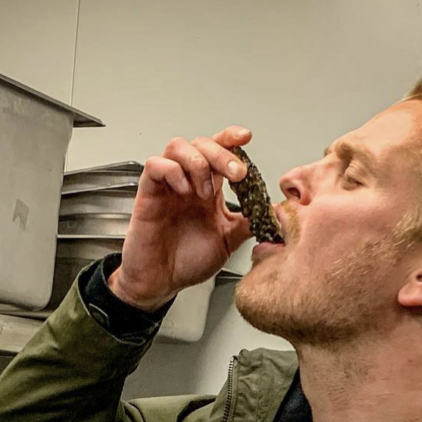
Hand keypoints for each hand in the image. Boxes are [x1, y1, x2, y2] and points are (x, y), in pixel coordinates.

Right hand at [109, 127, 254, 310]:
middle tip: (236, 174)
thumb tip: (273, 212)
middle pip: (202, 144)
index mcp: (208, 189)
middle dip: (222, 153)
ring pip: (178, 147)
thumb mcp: (227, 242)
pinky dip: (172, 172)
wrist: (160, 282)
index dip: (231, 138)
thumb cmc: (186, 262)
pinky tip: (183, 190)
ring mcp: (168, 186)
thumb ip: (247, 224)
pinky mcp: (148, 194)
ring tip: (204, 191)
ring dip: (197, 162)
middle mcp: (188, 182)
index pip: (219, 150)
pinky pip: (155, 166)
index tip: (247, 138)